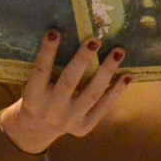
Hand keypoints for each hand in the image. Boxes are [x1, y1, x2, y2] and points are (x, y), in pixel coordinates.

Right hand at [0, 33, 130, 154]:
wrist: (37, 128)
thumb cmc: (37, 95)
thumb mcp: (33, 83)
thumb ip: (47, 67)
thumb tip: (68, 33)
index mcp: (33, 97)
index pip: (40, 72)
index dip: (47, 52)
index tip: (55, 32)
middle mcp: (51, 110)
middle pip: (69, 82)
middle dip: (82, 60)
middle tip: (95, 40)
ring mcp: (69, 120)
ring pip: (91, 94)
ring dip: (106, 72)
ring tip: (118, 52)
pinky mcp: (84, 127)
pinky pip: (103, 107)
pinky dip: (116, 91)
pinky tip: (127, 75)